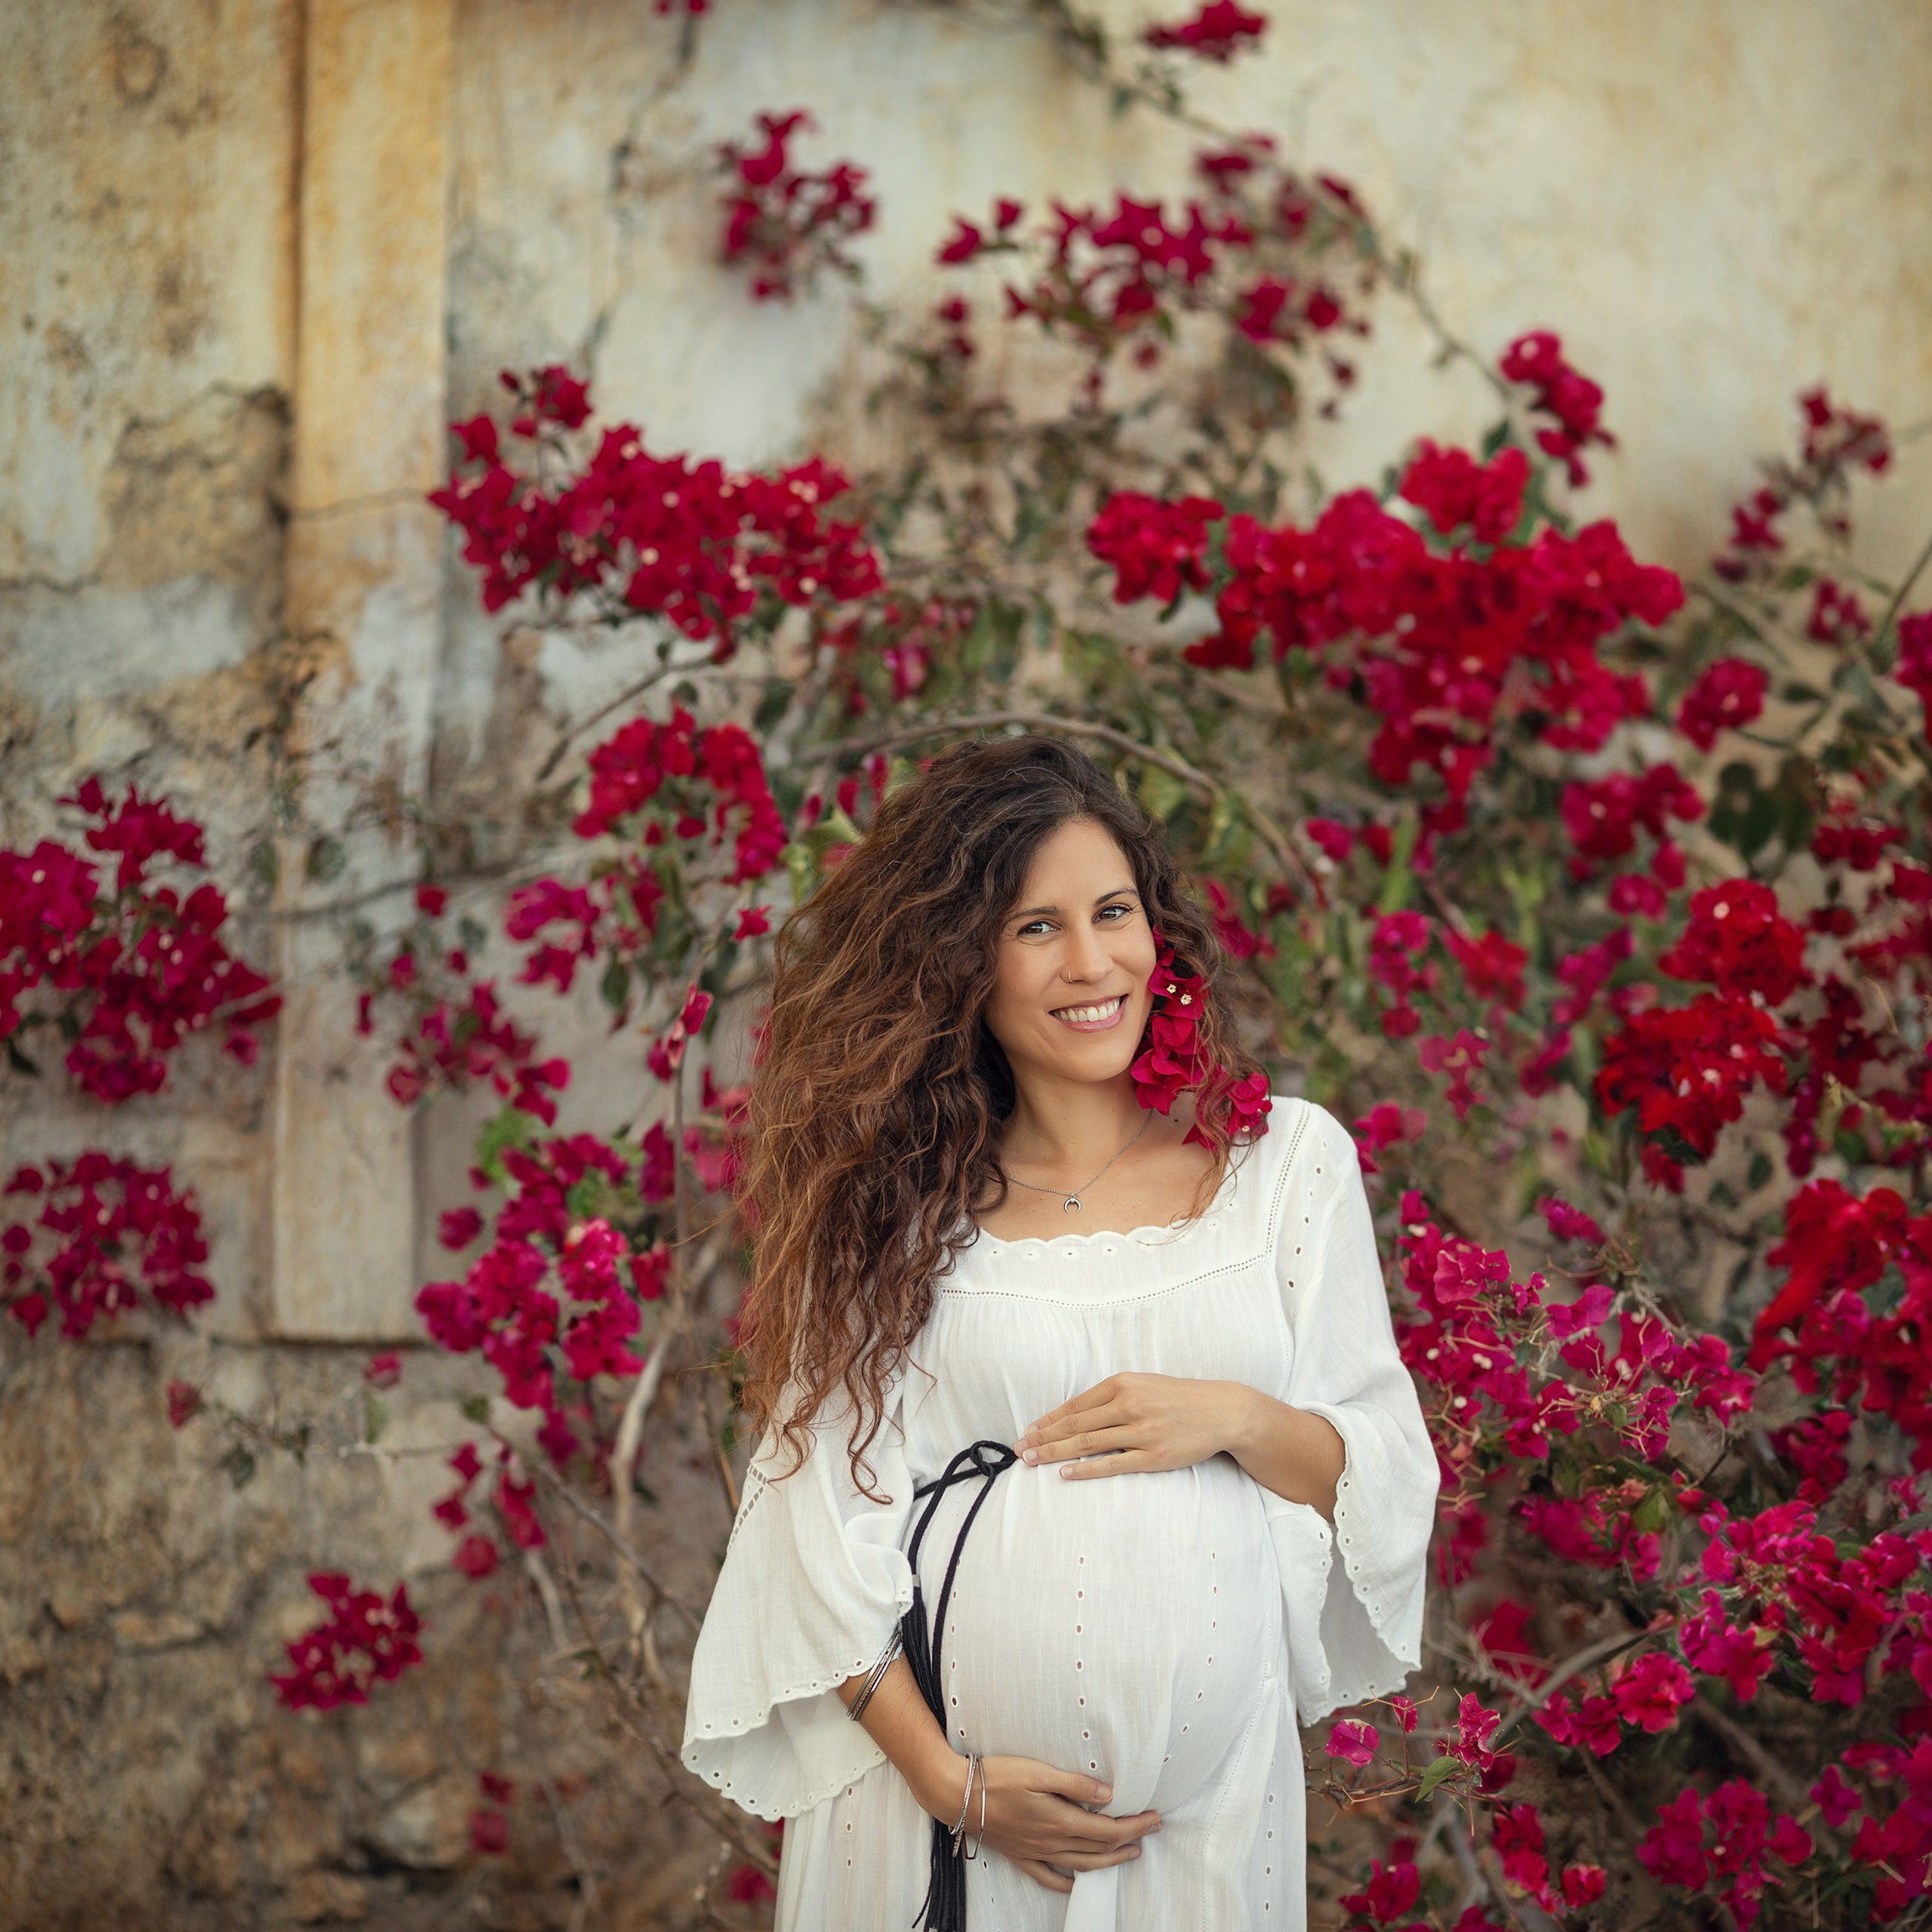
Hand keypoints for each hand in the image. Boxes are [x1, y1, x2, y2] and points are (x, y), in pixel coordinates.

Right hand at [917, 1753, 1159, 1892]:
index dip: (1134, 1825)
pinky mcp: (1020, 1855)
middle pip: (1099, 1848)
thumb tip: (1108, 1796)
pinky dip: (1067, 1881)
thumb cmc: (997, 1776)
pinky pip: (1049, 1876)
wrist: (958, 1794)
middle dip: (1129, 1840)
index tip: (1154, 1817)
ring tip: (1128, 1854)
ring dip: (1108, 1861)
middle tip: (1151, 1830)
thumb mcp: (1039, 1771)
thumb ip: (1075, 1784)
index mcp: (1060, 1821)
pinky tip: (1076, 1882)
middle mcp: (1051, 1842)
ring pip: (1081, 1865)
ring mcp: (1035, 1852)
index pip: (1107, 1829)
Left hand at [1016, 1372, 1243, 1479]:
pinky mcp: (1154, 1456)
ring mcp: (1141, 1431)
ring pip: (1088, 1444)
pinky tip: (1065, 1473)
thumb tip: (1074, 1414)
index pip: (1075, 1405)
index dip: (1048, 1420)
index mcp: (1123, 1383)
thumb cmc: (1177, 1398)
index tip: (1028, 1431)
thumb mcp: (1142, 1384)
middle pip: (1075, 1425)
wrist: (1220, 1411)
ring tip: (1033, 1461)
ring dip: (1055, 1453)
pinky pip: (1112, 1464)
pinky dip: (1085, 1469)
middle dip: (1043, 1438)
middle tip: (1020, 1450)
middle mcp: (1129, 1404)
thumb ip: (1111, 1396)